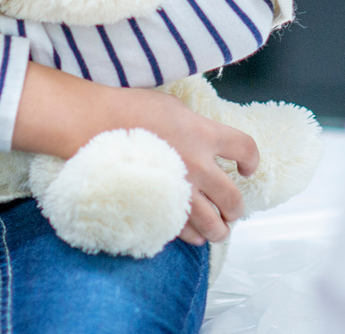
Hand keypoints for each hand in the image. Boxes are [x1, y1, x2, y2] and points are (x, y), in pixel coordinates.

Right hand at [10, 64, 258, 245]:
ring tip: (217, 227)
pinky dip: (192, 236)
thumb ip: (195, 126)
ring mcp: (179, 191)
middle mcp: (198, 166)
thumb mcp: (173, 107)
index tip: (247, 167)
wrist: (93, 126)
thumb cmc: (128, 109)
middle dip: (236, 207)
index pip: (245, 148)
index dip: (251, 160)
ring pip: (214, 224)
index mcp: (204, 134)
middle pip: (234, 198)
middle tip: (232, 208)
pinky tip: (192, 233)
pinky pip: (184, 233)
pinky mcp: (158, 208)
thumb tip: (205, 137)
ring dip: (219, 228)